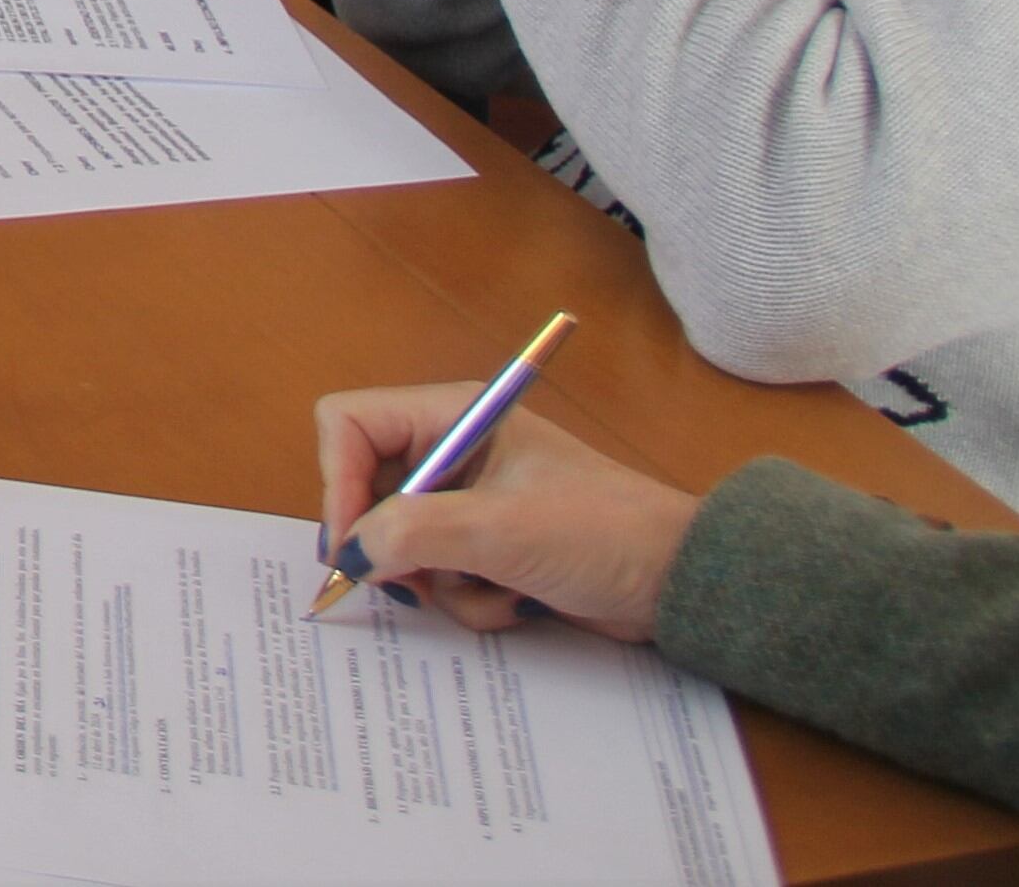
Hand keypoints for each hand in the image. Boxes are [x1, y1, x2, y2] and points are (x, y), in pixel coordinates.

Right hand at [315, 387, 693, 638]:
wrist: (681, 584)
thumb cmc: (602, 534)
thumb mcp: (500, 530)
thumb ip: (413, 534)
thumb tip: (351, 554)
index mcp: (452, 416)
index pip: (349, 425)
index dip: (337, 480)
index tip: (350, 543)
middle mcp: (451, 452)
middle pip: (367, 490)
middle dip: (390, 546)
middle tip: (412, 584)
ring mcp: (469, 503)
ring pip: (401, 543)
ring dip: (439, 581)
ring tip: (492, 591)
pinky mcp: (487, 549)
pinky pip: (439, 575)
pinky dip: (469, 598)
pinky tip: (516, 602)